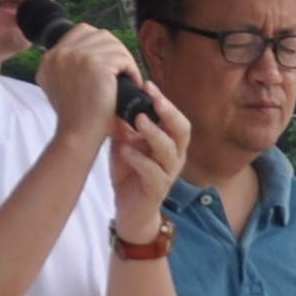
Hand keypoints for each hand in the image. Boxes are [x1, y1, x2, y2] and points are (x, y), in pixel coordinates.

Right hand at [35, 22, 137, 137]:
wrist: (78, 135)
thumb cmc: (75, 118)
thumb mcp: (59, 87)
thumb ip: (66, 67)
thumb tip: (89, 54)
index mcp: (50, 59)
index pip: (81, 32)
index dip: (99, 45)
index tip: (108, 64)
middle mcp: (60, 53)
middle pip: (99, 35)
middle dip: (114, 51)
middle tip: (121, 71)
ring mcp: (77, 56)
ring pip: (113, 45)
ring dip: (124, 61)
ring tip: (128, 79)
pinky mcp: (96, 63)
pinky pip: (123, 57)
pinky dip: (132, 70)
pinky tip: (132, 83)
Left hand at [104, 89, 185, 229]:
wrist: (129, 211)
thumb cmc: (130, 174)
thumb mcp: (124, 144)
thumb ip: (124, 125)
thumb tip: (114, 98)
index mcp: (168, 142)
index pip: (173, 117)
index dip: (163, 100)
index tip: (147, 84)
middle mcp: (173, 156)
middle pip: (182, 130)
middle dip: (169, 113)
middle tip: (154, 99)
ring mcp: (167, 173)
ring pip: (170, 150)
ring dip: (154, 133)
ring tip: (138, 120)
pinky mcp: (157, 189)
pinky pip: (154, 172)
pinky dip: (139, 159)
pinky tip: (125, 150)